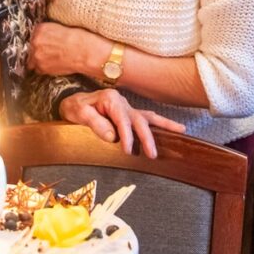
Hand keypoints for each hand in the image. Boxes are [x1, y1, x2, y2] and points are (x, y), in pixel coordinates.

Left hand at [28, 22, 105, 77]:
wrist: (85, 52)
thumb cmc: (78, 39)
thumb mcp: (61, 28)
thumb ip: (48, 33)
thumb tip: (45, 39)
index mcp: (40, 29)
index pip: (33, 36)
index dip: (40, 42)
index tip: (45, 45)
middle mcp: (35, 41)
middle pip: (30, 48)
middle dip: (38, 51)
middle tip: (50, 53)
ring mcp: (37, 55)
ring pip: (32, 61)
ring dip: (39, 61)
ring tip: (52, 60)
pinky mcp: (41, 67)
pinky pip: (38, 70)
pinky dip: (44, 69)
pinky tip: (54, 66)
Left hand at [59, 89, 184, 157]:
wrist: (73, 102)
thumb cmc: (75, 107)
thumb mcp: (79, 113)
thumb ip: (95, 123)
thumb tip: (112, 137)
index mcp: (110, 99)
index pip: (121, 120)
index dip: (126, 135)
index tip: (128, 150)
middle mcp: (121, 101)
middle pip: (138, 119)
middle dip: (147, 137)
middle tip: (152, 154)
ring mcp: (127, 106)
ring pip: (148, 116)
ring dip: (164, 125)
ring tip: (181, 130)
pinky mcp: (129, 113)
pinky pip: (147, 117)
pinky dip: (160, 122)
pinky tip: (174, 128)